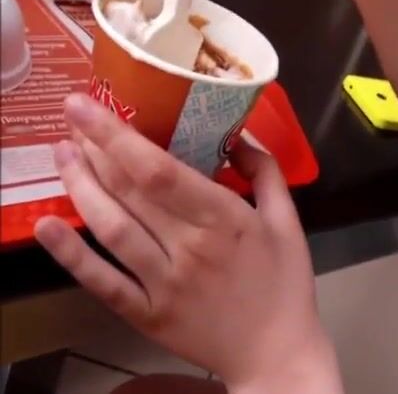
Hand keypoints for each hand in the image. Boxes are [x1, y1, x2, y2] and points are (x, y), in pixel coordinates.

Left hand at [34, 94, 342, 392]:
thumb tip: (238, 135)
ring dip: (79, 187)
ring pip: (111, 228)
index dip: (117, 136)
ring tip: (62, 155)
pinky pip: (103, 282)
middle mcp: (189, 248)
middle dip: (92, 150)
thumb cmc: (285, 284)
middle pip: (128, 191)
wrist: (277, 353)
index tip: (85, 106)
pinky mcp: (147, 313)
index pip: (159, 170)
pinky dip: (71, 256)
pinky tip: (48, 226)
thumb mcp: (288, 223)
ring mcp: (164, 283)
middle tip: (73, 122)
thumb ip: (266, 174)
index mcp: (226, 220)